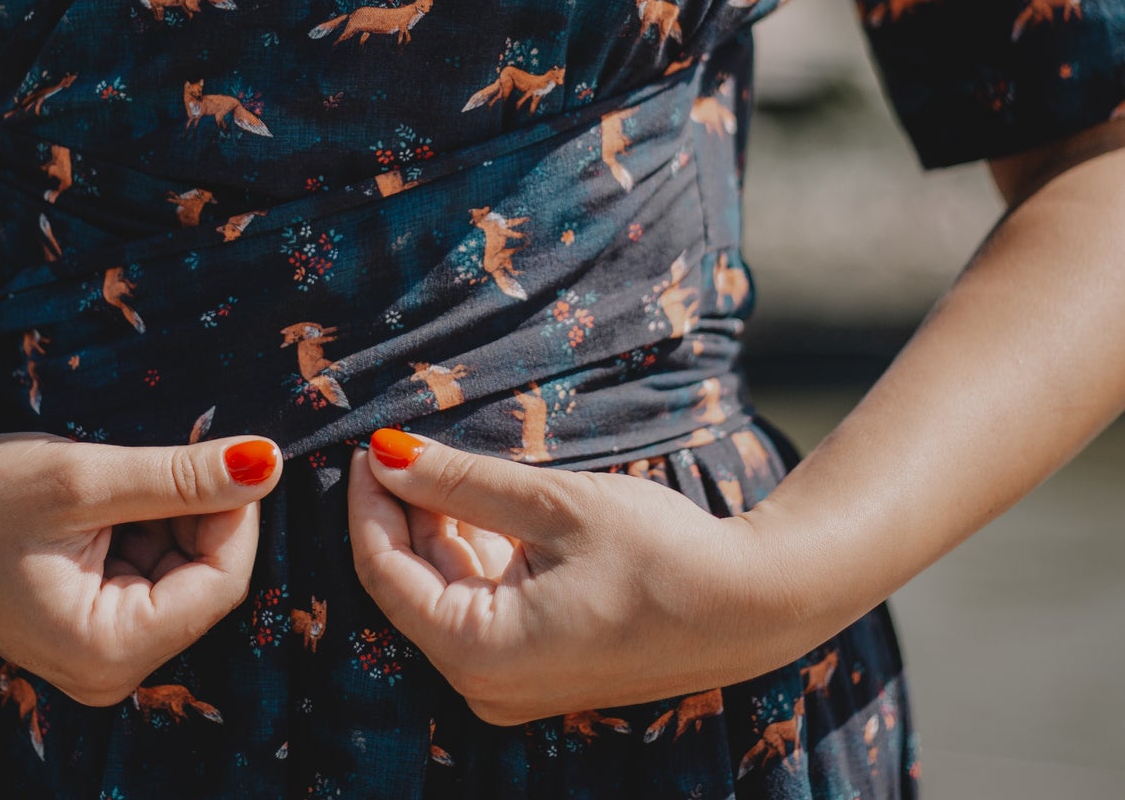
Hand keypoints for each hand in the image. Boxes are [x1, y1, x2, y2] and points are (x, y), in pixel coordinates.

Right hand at [0, 431, 281, 705]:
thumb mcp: (84, 479)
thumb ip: (183, 477)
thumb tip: (270, 462)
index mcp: (107, 652)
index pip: (223, 584)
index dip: (233, 513)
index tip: (217, 453)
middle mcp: (110, 670)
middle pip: (208, 581)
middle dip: (193, 515)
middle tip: (140, 467)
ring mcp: (104, 654)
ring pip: (186, 571)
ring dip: (166, 517)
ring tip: (102, 493)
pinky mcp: (97, 629)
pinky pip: (156, 573)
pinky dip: (146, 527)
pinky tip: (98, 509)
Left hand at [347, 428, 802, 724]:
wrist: (756, 604)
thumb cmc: (660, 554)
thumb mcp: (552, 505)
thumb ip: (460, 481)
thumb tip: (386, 453)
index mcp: (479, 654)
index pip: (384, 574)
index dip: (369, 504)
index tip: (368, 444)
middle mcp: (485, 685)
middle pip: (412, 585)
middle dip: (404, 512)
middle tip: (399, 440)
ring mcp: (513, 683)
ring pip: (448, 591)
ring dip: (443, 528)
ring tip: (447, 461)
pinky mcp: (539, 668)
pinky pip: (484, 605)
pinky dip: (479, 553)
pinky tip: (486, 501)